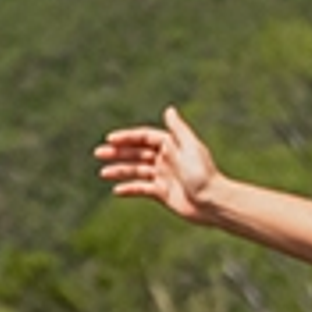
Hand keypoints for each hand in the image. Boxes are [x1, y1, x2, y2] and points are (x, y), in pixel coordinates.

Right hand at [95, 108, 219, 219]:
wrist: (212, 202)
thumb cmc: (203, 174)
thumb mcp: (189, 147)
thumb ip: (178, 129)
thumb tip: (169, 109)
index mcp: (172, 145)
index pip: (145, 138)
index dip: (127, 137)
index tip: (110, 139)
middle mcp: (166, 159)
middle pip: (137, 153)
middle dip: (118, 152)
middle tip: (98, 153)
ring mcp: (164, 176)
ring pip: (137, 170)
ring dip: (120, 170)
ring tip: (103, 173)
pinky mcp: (163, 193)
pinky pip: (142, 188)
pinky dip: (130, 188)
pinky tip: (117, 190)